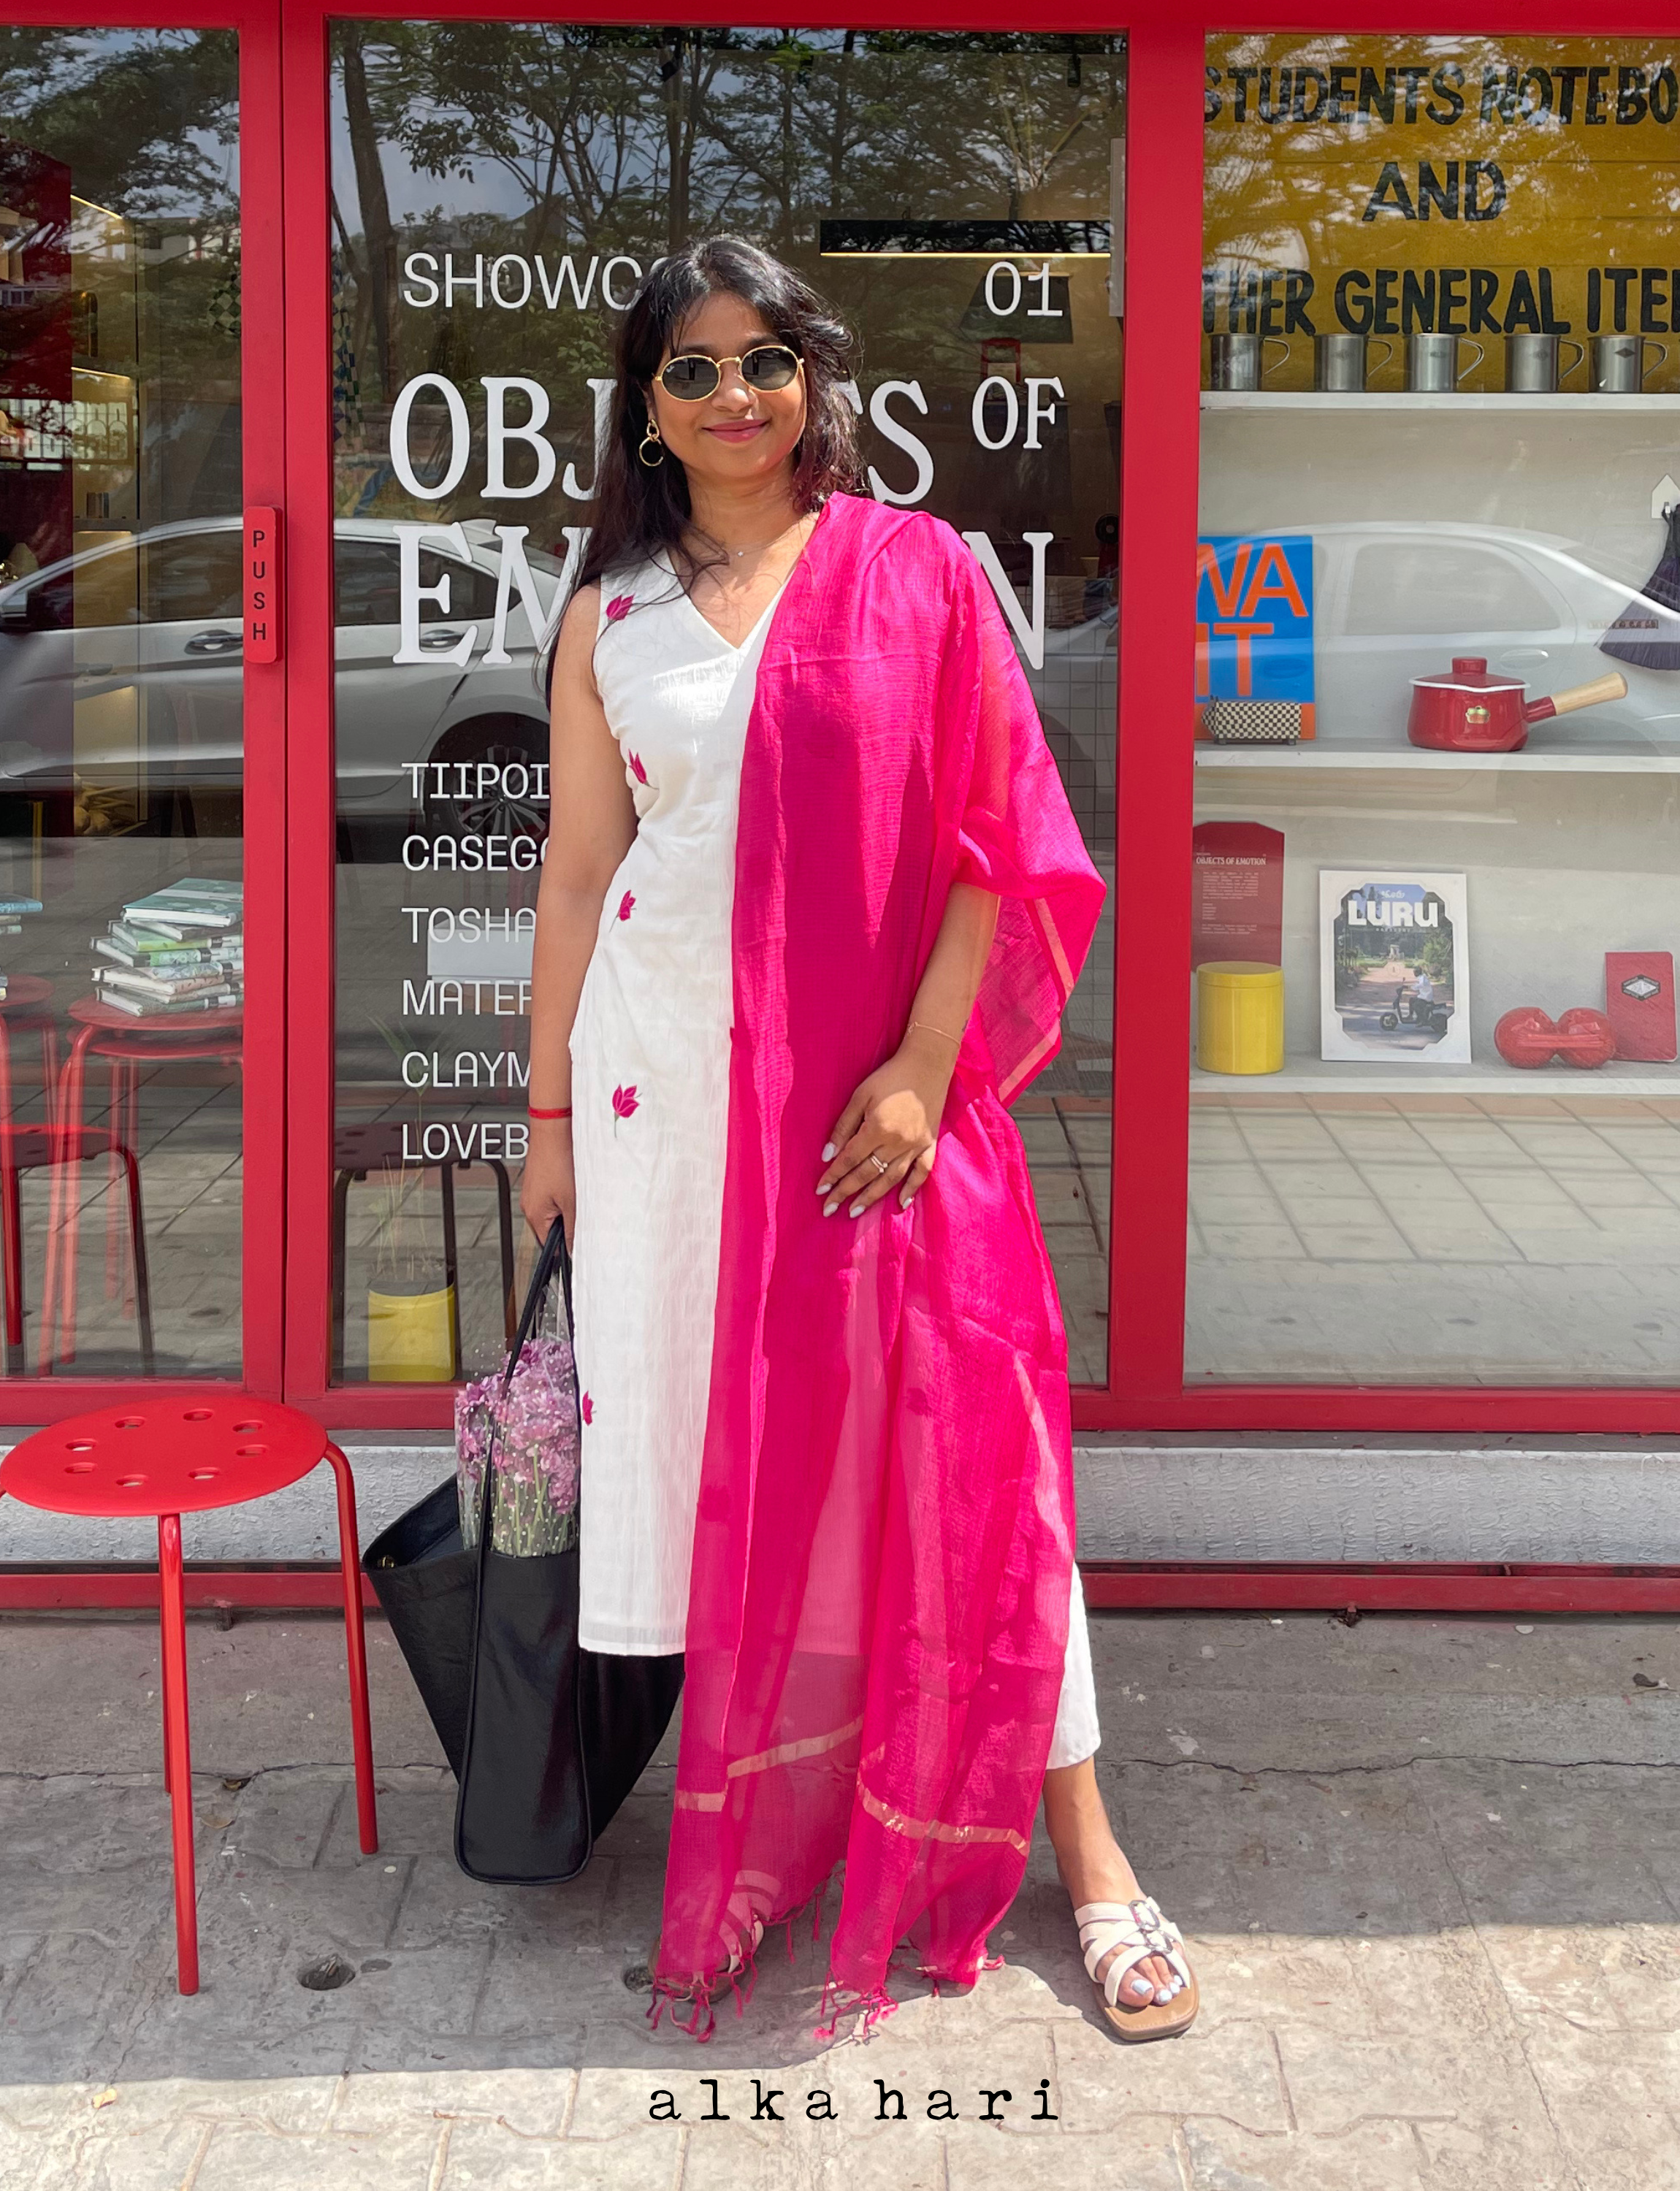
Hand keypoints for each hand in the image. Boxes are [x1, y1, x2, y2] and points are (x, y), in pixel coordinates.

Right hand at [520, 1121, 575, 1241]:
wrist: (552, 1131)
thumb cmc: (558, 1161)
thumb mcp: (572, 1201)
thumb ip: (573, 1228)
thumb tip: (573, 1248)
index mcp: (534, 1214)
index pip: (548, 1245)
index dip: (565, 1248)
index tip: (579, 1247)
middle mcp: (529, 1205)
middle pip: (550, 1228)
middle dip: (567, 1226)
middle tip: (582, 1215)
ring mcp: (532, 1192)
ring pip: (553, 1212)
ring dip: (566, 1209)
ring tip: (577, 1195)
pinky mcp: (538, 1181)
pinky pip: (551, 1197)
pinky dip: (562, 1196)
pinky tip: (572, 1185)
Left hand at [816, 1033, 952, 1218]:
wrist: (928, 1064)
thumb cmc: (889, 1077)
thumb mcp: (860, 1096)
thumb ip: (844, 1126)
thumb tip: (828, 1155)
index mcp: (877, 1129)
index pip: (850, 1159)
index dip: (833, 1176)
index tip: (820, 1190)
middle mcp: (897, 1143)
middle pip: (867, 1174)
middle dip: (845, 1192)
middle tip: (829, 1209)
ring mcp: (916, 1146)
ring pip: (891, 1179)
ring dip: (871, 1197)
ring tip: (855, 1211)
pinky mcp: (930, 1144)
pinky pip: (922, 1172)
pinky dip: (912, 1189)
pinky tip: (901, 1203)